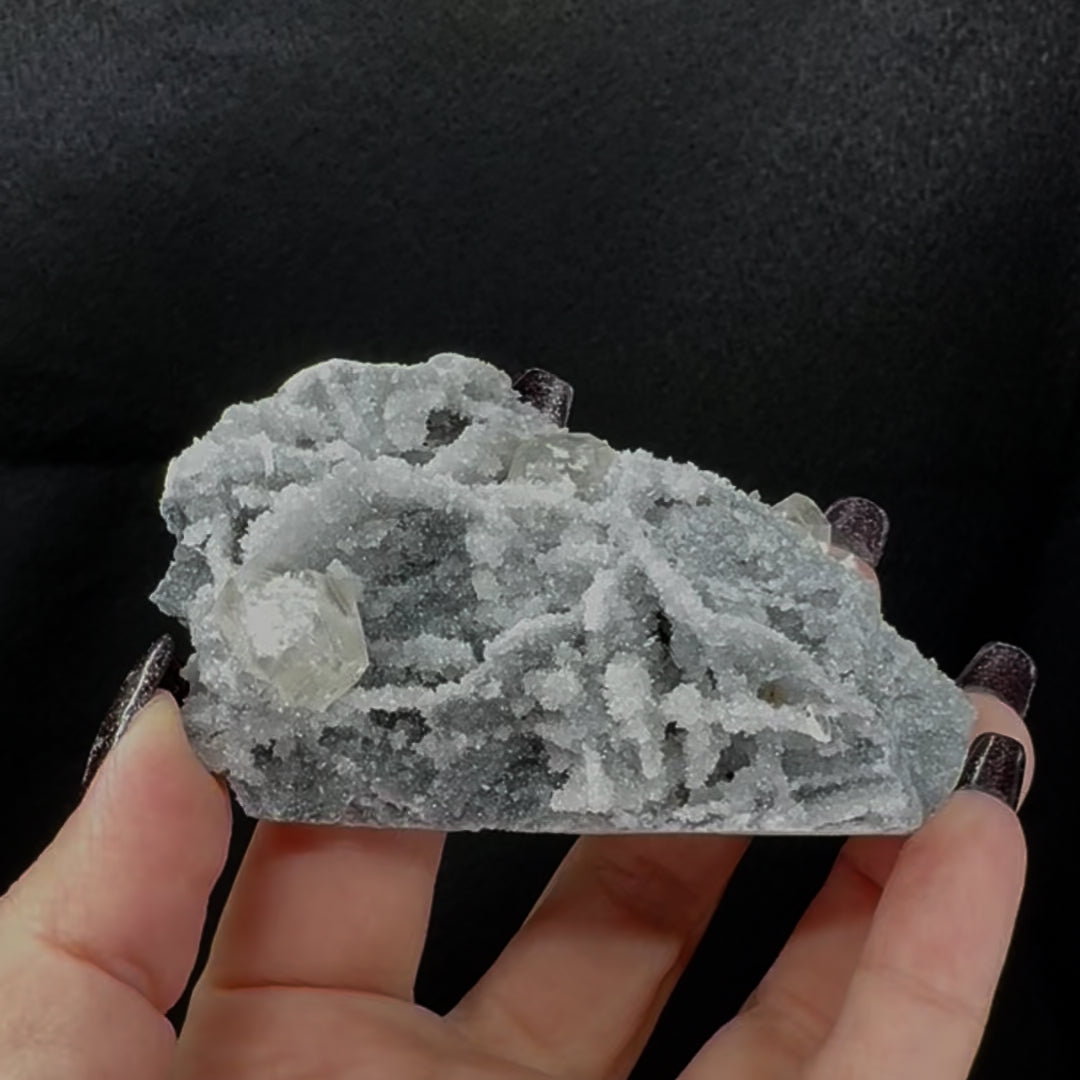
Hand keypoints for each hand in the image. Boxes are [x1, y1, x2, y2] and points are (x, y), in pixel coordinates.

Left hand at [0, 508, 1033, 1078]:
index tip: (532, 585)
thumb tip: (186, 690)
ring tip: (910, 706)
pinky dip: (931, 980)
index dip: (463, 700)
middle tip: (753, 619)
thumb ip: (102, 882)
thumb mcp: (33, 1052)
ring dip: (850, 848)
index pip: (398, 822)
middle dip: (684, 750)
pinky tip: (977, 840)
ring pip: (762, 994)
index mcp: (289, 1044)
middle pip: (605, 889)